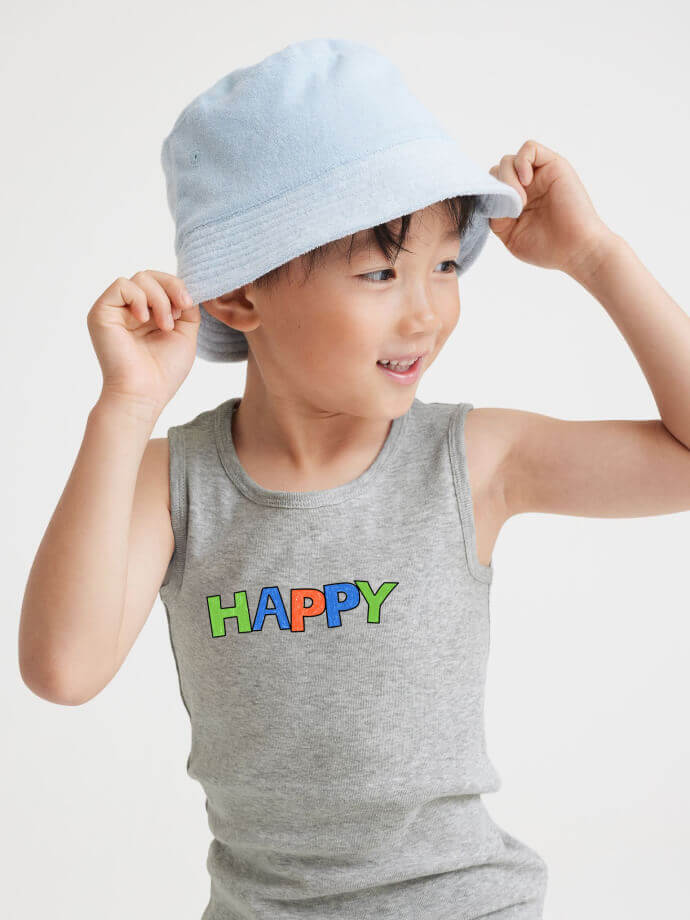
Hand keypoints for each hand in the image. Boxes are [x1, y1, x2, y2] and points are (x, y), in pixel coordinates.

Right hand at [87, 270, 200, 417]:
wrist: (143, 393)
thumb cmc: (163, 372)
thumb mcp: (185, 334)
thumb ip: (186, 308)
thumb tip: (186, 288)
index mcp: (149, 315)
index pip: (162, 283)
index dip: (177, 288)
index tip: (187, 306)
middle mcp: (130, 310)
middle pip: (152, 276)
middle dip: (172, 288)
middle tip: (179, 312)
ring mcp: (115, 310)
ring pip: (140, 278)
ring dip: (160, 299)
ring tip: (164, 326)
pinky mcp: (102, 312)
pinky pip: (122, 285)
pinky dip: (139, 298)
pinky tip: (143, 320)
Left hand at [488, 139, 613, 275]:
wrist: (576, 250)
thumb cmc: (547, 248)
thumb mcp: (510, 235)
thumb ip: (495, 215)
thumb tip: (488, 197)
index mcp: (514, 202)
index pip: (490, 187)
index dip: (488, 197)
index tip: (497, 216)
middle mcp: (525, 186)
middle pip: (496, 172)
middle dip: (496, 188)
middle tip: (510, 209)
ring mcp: (539, 175)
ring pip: (507, 160)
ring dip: (507, 179)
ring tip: (520, 202)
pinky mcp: (553, 165)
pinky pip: (529, 148)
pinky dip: (521, 163)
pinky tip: (526, 182)